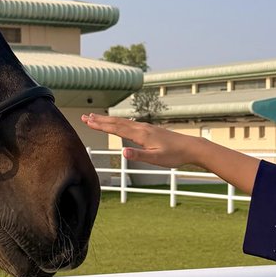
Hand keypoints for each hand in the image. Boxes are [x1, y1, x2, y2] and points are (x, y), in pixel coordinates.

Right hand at [80, 113, 202, 168]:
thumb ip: (139, 155)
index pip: (116, 128)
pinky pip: (129, 124)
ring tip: (96, 118)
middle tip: (85, 117)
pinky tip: (117, 124)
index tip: (87, 122)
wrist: (190, 147)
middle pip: (116, 122)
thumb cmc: (174, 155)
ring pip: (122, 122)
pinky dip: (118, 122)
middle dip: (100, 120)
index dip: (101, 125)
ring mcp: (146, 128)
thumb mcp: (156, 159)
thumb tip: (123, 152)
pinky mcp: (149, 130)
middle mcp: (142, 128)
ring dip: (107, 120)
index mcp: (141, 135)